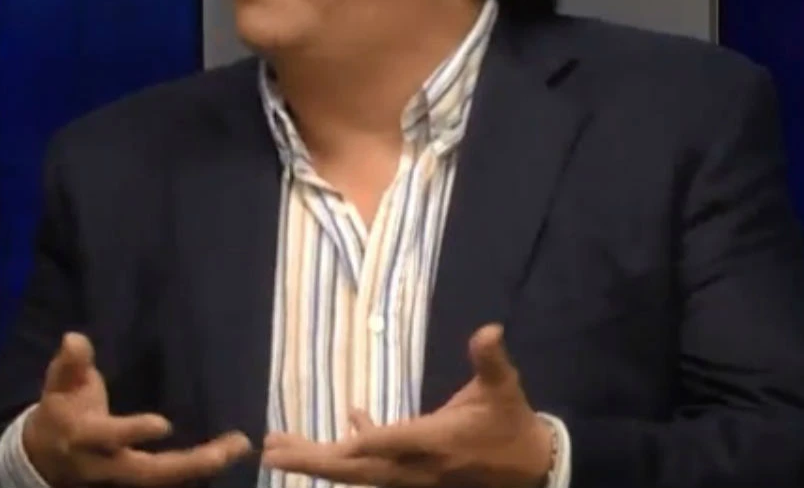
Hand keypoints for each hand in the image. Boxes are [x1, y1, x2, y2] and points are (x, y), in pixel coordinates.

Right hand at [22, 333, 250, 487]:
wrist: (44, 458)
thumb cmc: (59, 411)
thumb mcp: (58, 385)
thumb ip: (70, 364)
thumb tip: (75, 338)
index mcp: (85, 438)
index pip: (109, 437)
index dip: (133, 432)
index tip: (163, 424)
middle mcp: (107, 465)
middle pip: (150, 472)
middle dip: (189, 463)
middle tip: (228, 449)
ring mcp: (123, 477)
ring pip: (165, 479)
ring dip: (203, 465)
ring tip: (238, 446)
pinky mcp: (138, 480)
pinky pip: (171, 478)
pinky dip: (200, 468)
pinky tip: (228, 453)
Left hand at [262, 325, 553, 487]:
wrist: (532, 469)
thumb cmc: (512, 424)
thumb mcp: (505, 389)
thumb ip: (491, 361)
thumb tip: (490, 330)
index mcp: (438, 444)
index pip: (394, 443)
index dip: (366, 441)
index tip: (333, 437)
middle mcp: (418, 468)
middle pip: (358, 468)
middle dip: (315, 460)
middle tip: (271, 449)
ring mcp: (411, 477)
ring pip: (356, 472)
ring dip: (317, 459)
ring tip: (277, 447)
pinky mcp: (410, 477)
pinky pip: (369, 466)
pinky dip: (350, 449)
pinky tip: (342, 424)